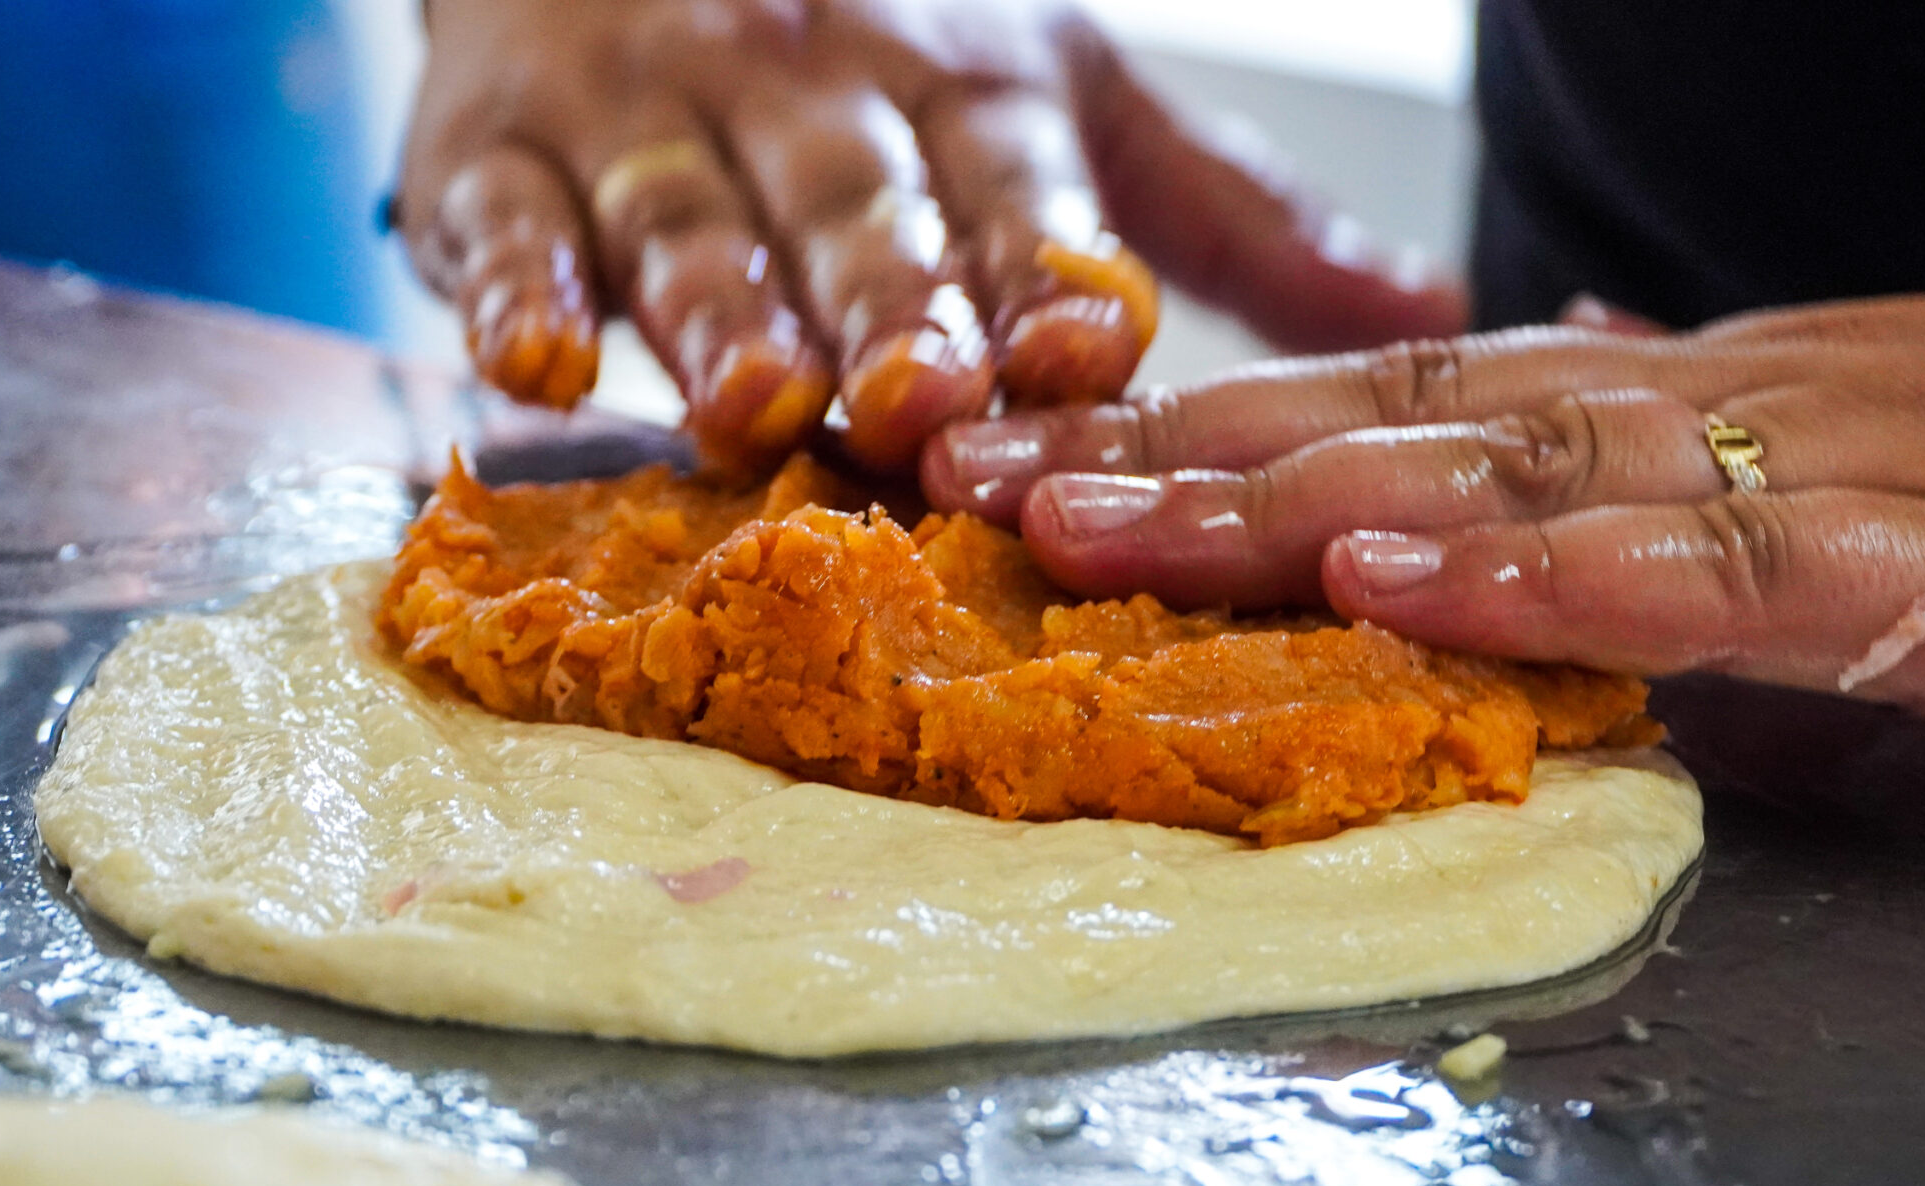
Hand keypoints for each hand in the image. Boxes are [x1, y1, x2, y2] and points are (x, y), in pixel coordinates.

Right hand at [394, 0, 1463, 473]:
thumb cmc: (879, 43)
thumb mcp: (1067, 91)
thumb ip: (1228, 215)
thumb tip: (1425, 310)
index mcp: (961, 89)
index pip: (1014, 184)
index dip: (1049, 268)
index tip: (1096, 346)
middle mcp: (809, 97)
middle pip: (855, 211)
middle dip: (891, 305)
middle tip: (922, 401)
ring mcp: (649, 115)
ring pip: (687, 219)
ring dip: (718, 310)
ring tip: (752, 400)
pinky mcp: (500, 145)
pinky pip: (499, 219)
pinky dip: (510, 286)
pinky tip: (535, 361)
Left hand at [921, 276, 1924, 771]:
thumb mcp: (1849, 467)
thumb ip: (1674, 475)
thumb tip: (1520, 449)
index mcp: (1680, 402)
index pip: (1392, 402)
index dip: (1197, 425)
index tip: (1025, 454)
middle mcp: (1711, 413)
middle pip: (1396, 427)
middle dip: (1170, 458)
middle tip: (969, 478)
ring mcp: (1825, 475)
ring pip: (1507, 477)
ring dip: (1282, 500)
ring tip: (1095, 522)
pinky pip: (1718, 576)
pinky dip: (1547, 576)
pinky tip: (1402, 582)